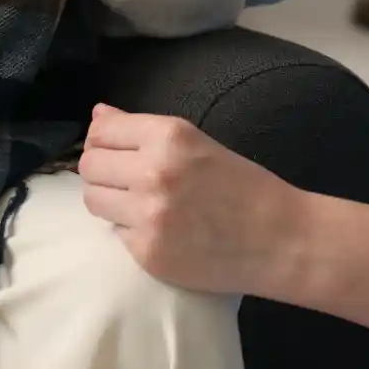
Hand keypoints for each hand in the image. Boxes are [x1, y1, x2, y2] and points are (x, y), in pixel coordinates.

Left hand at [78, 105, 302, 296]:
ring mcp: (148, 215)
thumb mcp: (195, 141)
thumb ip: (142, 129)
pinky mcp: (147, 253)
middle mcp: (152, 172)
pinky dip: (130, 230)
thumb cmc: (241, 184)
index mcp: (167, 136)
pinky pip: (115, 233)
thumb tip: (98, 116)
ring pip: (93, 200)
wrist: (279, 238)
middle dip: (102, 170)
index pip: (101, 131)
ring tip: (137, 203)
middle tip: (124, 179)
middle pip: (89, 165)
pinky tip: (158, 228)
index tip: (114, 149)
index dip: (103, 140)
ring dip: (109, 200)